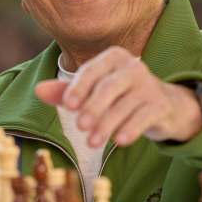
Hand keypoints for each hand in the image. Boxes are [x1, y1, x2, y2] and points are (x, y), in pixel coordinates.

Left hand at [34, 46, 201, 148]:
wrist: (163, 106)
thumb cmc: (119, 96)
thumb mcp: (93, 91)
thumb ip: (66, 92)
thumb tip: (38, 90)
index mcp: (113, 58)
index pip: (92, 71)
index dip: (79, 88)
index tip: (67, 106)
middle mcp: (133, 67)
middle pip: (109, 87)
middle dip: (92, 108)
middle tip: (79, 127)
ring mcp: (150, 85)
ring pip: (125, 105)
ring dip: (106, 125)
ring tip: (92, 142)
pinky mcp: (161, 105)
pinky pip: (144, 117)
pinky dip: (130, 129)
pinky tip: (119, 141)